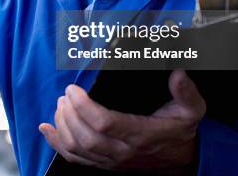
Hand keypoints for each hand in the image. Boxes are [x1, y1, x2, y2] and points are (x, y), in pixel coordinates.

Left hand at [39, 70, 205, 172]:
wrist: (182, 161)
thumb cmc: (181, 131)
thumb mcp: (192, 110)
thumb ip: (186, 92)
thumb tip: (179, 74)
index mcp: (141, 135)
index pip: (104, 123)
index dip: (84, 106)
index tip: (73, 89)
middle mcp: (123, 151)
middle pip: (85, 137)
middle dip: (68, 114)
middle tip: (65, 94)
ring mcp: (111, 160)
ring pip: (76, 148)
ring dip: (62, 125)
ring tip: (60, 104)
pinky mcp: (103, 164)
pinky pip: (74, 158)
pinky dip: (56, 143)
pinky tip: (46, 129)